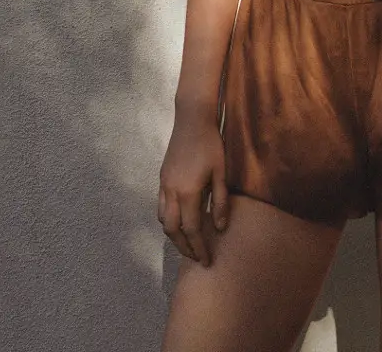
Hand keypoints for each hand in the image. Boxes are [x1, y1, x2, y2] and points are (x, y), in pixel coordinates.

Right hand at [158, 109, 229, 266]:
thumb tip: (220, 228)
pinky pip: (160, 206)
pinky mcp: (162, 177)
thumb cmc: (211, 145)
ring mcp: (164, 184)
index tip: (207, 262)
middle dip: (184, 247)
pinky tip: (179, 219)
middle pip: (173, 230)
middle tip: (197, 257)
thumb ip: (220, 202)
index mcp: (188, 193)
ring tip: (188, 242)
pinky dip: (168, 219)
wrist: (192, 120)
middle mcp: (171, 192)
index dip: (199, 248)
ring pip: (163, 219)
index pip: (192, 229)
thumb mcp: (221, 173)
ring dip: (174, 235)